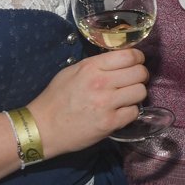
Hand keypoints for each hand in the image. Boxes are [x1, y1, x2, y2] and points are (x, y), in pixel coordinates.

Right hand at [27, 49, 149, 157]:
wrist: (42, 128)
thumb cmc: (55, 99)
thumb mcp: (71, 72)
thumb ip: (96, 65)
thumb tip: (119, 62)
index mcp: (91, 67)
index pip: (130, 56)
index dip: (138, 59)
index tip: (136, 63)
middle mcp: (101, 83)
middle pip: (140, 73)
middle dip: (140, 76)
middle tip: (132, 82)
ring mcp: (107, 103)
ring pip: (141, 92)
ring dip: (136, 94)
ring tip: (125, 98)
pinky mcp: (110, 123)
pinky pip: (135, 112)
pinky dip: (130, 112)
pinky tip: (120, 112)